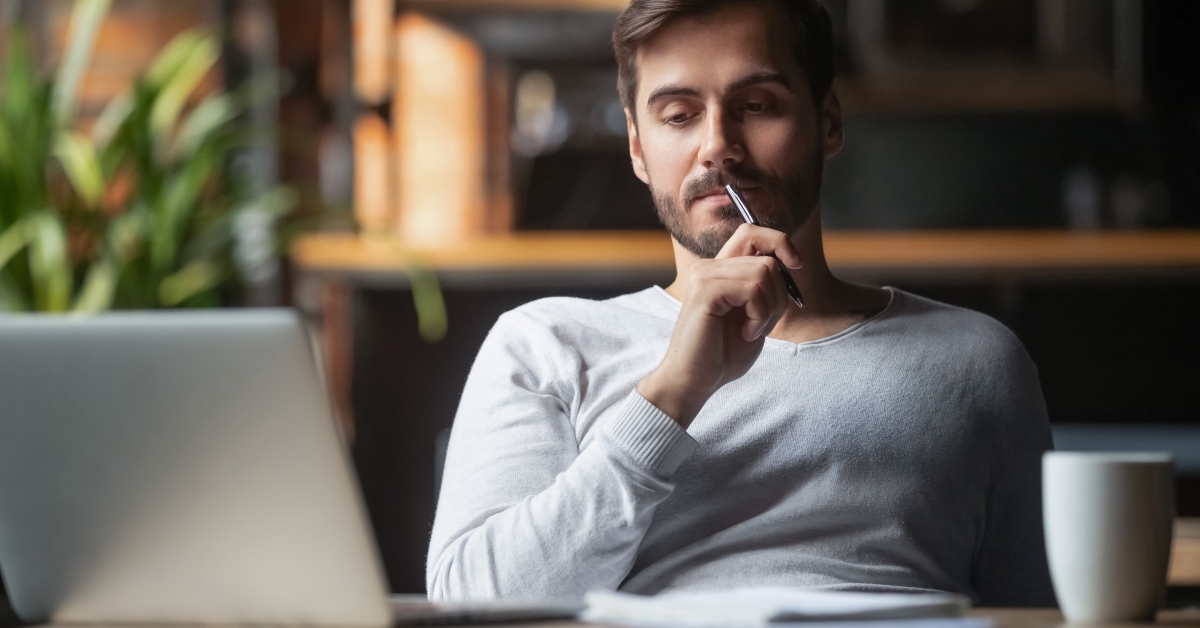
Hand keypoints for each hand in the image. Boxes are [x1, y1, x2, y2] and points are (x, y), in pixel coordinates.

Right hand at [638, 224, 802, 426]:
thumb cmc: (722, 354)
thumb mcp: (754, 315)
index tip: (796, 265)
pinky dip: (759, 315)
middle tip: (763, 322)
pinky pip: (753, 289)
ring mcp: (704, 276)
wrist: (694, 381)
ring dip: (769, 309)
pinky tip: (746, 333)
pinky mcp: (705, 291)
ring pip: (764, 273)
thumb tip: (790, 263)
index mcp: (720, 271)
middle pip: (767, 257)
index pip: (752, 232)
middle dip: (779, 294)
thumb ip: (765, 288)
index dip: (780, 241)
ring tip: (752, 330)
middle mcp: (709, 267)